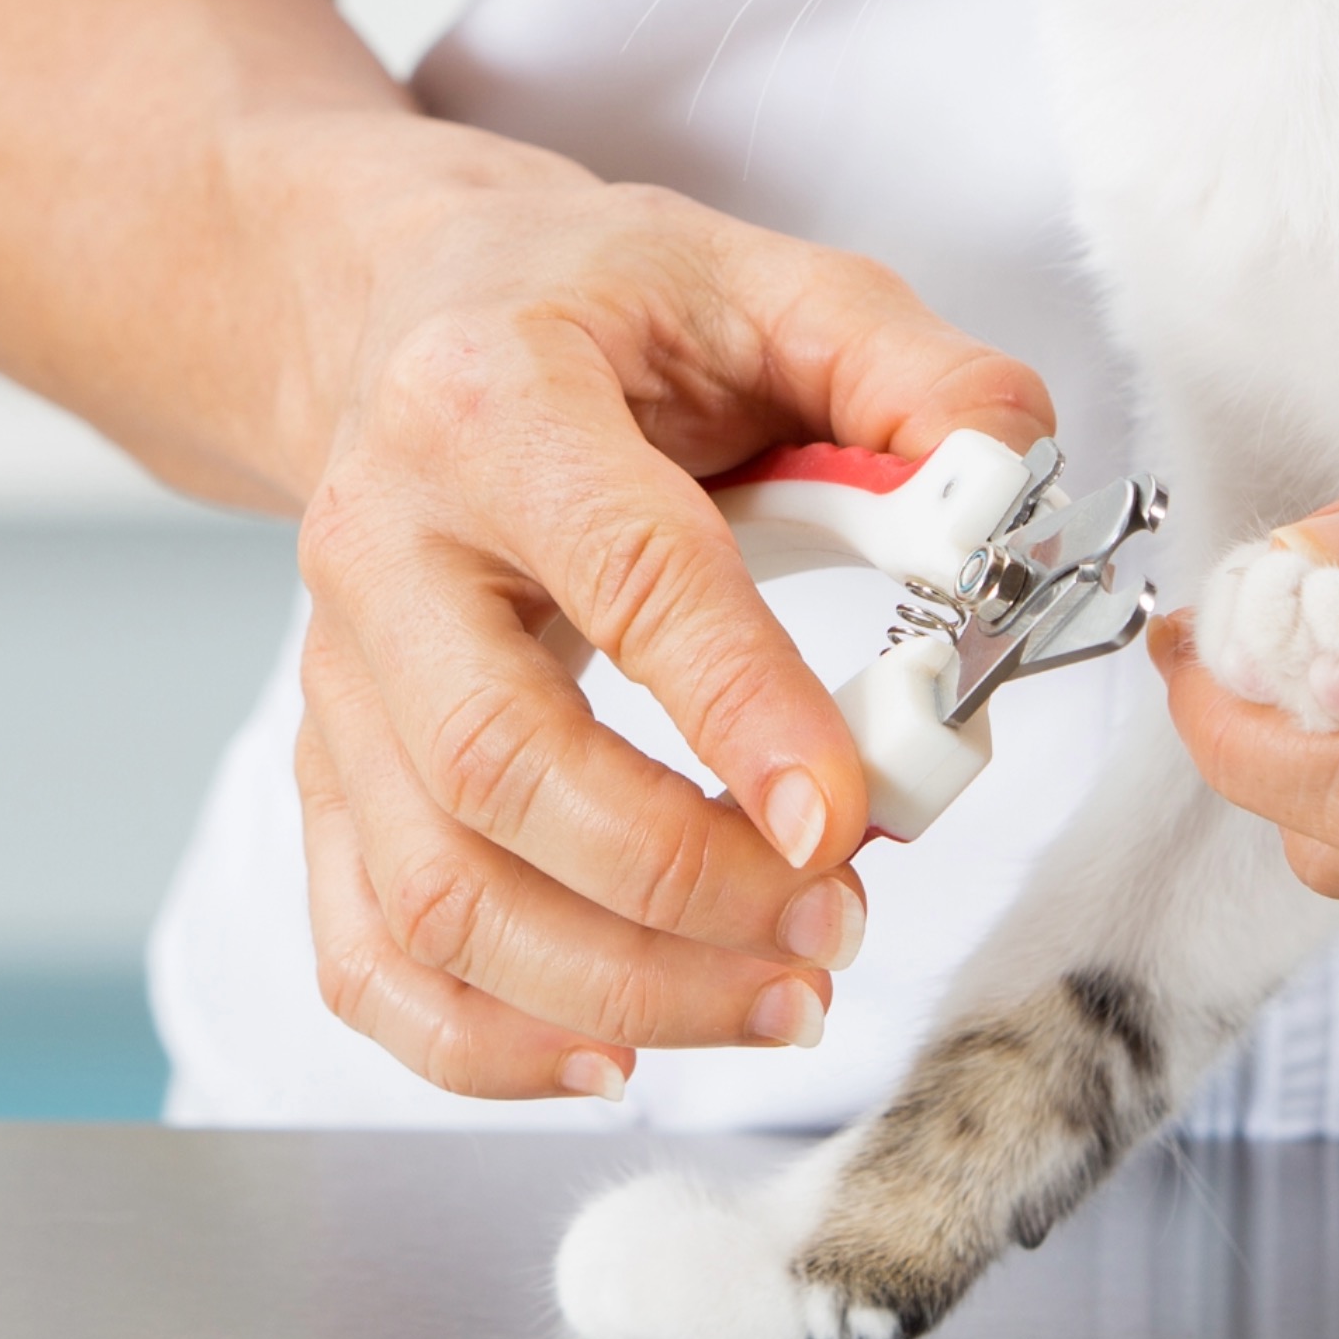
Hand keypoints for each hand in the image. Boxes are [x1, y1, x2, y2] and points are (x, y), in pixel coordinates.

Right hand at [289, 166, 1054, 1097]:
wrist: (411, 310)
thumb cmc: (599, 308)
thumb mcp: (766, 284)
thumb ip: (913, 377)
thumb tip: (1015, 492)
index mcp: (491, 400)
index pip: (625, 574)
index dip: (743, 710)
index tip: (851, 819)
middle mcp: (379, 545)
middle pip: (497, 767)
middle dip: (682, 881)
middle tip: (840, 925)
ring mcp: (335, 676)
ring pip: (431, 890)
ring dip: (612, 986)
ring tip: (782, 999)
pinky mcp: (323, 769)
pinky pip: (362, 951)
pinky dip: (476, 1044)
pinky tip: (612, 1055)